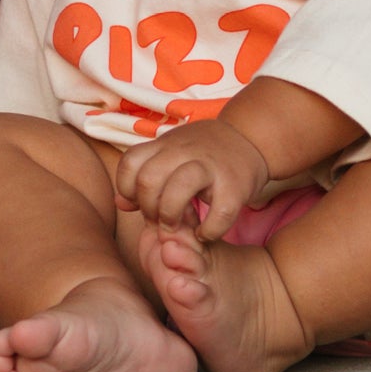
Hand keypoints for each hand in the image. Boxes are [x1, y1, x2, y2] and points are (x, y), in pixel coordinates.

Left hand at [114, 118, 268, 240]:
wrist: (249, 138)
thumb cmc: (202, 153)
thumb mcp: (169, 155)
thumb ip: (143, 175)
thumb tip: (120, 203)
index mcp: (164, 144)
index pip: (130, 163)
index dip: (127, 189)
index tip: (139, 202)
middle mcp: (184, 151)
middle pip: (148, 179)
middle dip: (148, 207)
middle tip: (157, 219)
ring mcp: (210, 166)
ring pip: (177, 188)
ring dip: (170, 215)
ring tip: (175, 227)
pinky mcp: (236, 185)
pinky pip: (218, 214)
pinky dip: (209, 230)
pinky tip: (205, 233)